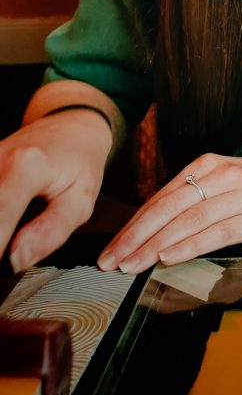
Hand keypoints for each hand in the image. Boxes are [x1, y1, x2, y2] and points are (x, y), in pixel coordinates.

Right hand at [0, 111, 112, 271]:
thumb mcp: (81, 199)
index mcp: (26, 167)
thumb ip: (51, 231)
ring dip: (1, 225)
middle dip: (1, 237)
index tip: (6, 266)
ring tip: (19, 223)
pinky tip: (10, 215)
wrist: (70, 128)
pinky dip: (0, 212)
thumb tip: (16, 260)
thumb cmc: (79, 163)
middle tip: (20, 240)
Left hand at [97, 152, 241, 272]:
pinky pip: (216, 232)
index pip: (160, 197)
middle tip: (112, 261)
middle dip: (135, 237)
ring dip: (155, 245)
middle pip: (168, 208)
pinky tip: (169, 257)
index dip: (133, 224)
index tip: (112, 247)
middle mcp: (221, 175)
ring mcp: (239, 194)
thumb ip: (191, 198)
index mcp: (207, 165)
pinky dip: (189, 246)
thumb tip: (149, 227)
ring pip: (188, 221)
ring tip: (133, 264)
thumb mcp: (223, 181)